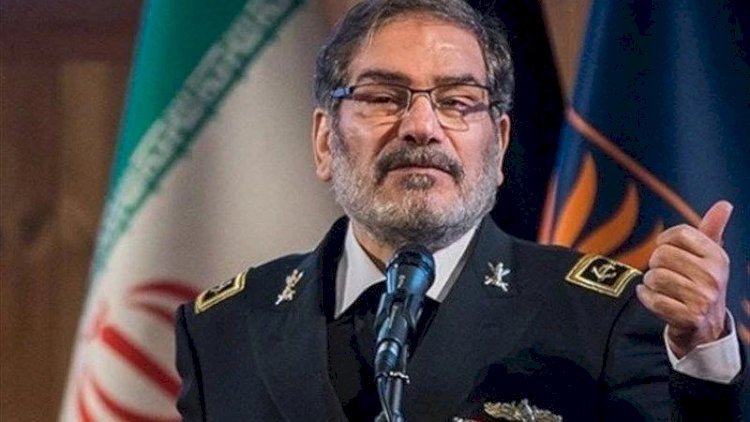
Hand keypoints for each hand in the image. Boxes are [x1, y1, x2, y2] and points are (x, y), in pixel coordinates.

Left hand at [636, 200, 732, 357]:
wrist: (706, 327)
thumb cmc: (702, 283)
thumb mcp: (710, 257)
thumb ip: (712, 230)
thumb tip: (724, 204)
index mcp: (718, 257)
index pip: (679, 234)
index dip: (665, 240)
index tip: (667, 248)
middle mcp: (713, 277)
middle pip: (661, 255)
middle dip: (656, 264)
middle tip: (666, 273)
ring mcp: (702, 299)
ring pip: (654, 277)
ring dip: (650, 282)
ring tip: (662, 288)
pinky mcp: (688, 317)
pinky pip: (652, 298)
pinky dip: (646, 297)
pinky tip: (653, 297)